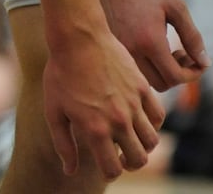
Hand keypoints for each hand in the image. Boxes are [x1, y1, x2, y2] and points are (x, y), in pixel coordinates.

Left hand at [41, 26, 163, 178]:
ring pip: (152, 141)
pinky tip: (140, 119)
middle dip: (130, 164)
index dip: (109, 173)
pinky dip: (152, 123)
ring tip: (131, 140)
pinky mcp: (142, 87)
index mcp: (95, 130)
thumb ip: (64, 144)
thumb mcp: (54, 112)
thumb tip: (70, 171)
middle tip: (120, 158)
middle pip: (138, 159)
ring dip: (143, 146)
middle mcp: (118, 120)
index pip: (112, 169)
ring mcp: (133, 104)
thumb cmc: (60, 74)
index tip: (106, 167)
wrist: (78, 38)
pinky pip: (158, 116)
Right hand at [94, 0, 208, 91]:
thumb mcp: (176, 5)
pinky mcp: (111, 44)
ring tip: (170, 50)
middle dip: (179, 74)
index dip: (192, 74)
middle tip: (185, 53)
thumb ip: (192, 36)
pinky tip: (153, 44)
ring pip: (145, 79)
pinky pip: (132, 67)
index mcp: (149, 41)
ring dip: (162, 71)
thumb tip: (205, 62)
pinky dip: (148, 64)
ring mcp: (117, 48)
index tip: (199, 62)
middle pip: (160, 84)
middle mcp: (130, 50)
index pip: (175, 77)